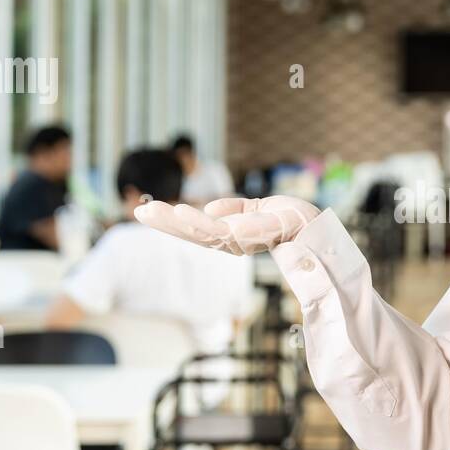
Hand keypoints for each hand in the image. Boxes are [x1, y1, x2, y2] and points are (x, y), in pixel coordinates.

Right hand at [135, 196, 319, 255]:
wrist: (311, 225)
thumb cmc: (287, 218)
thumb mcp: (254, 208)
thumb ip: (232, 209)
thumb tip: (210, 208)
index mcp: (229, 235)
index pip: (194, 229)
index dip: (171, 222)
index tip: (146, 210)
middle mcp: (229, 242)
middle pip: (191, 233)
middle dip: (164, 223)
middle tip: (138, 211)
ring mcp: (236, 241)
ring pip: (198, 233)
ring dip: (173, 222)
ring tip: (151, 212)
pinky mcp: (246, 236)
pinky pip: (217, 230)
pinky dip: (197, 221)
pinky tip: (180, 212)